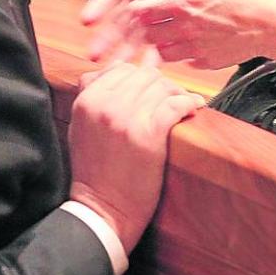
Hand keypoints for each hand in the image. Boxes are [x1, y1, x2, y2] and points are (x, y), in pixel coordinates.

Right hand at [67, 63, 203, 252]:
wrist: (101, 210)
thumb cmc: (94, 171)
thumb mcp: (80, 126)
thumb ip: (95, 94)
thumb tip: (122, 64)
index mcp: (86, 100)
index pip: (121, 69)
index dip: (141, 77)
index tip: (152, 89)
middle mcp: (104, 104)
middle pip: (144, 75)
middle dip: (160, 84)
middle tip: (172, 97)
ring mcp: (126, 118)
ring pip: (161, 86)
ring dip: (176, 93)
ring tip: (184, 103)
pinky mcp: (148, 134)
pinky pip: (175, 104)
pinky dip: (188, 103)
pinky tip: (195, 106)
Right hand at [81, 0, 228, 59]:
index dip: (102, 3)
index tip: (88, 18)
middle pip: (119, 17)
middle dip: (106, 37)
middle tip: (94, 55)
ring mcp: (151, 13)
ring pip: (133, 35)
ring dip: (124, 52)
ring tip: (115, 70)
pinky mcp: (164, 25)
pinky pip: (154, 43)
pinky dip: (151, 57)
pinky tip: (147, 72)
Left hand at [90, 0, 275, 68]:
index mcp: (184, 4)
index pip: (143, 12)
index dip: (137, 10)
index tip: (141, 6)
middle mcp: (185, 29)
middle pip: (147, 34)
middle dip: (144, 28)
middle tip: (148, 22)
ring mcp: (195, 49)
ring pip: (160, 52)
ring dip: (158, 43)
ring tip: (168, 32)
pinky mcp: (205, 63)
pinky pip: (181, 61)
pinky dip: (179, 54)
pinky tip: (189, 43)